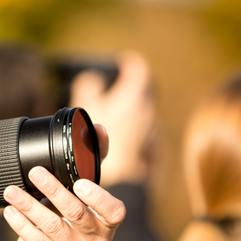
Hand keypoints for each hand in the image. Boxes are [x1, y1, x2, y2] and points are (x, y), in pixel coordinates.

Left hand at [2, 146, 124, 240]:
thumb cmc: (74, 218)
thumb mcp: (85, 195)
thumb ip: (92, 163)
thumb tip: (99, 128)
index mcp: (108, 222)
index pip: (114, 211)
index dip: (98, 197)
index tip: (78, 182)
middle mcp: (96, 240)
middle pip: (76, 214)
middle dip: (53, 191)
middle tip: (35, 173)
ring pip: (52, 227)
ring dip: (29, 206)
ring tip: (12, 191)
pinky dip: (21, 225)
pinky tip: (10, 211)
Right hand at [70, 51, 154, 185]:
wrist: (118, 177)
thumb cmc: (101, 142)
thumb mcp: (87, 108)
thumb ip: (88, 87)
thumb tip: (91, 77)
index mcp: (134, 96)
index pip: (139, 68)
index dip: (131, 62)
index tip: (123, 63)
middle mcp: (148, 110)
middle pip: (144, 90)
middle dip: (132, 87)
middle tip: (119, 88)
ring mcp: (153, 129)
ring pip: (145, 112)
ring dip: (133, 110)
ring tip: (115, 117)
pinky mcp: (153, 146)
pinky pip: (145, 130)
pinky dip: (135, 128)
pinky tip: (121, 137)